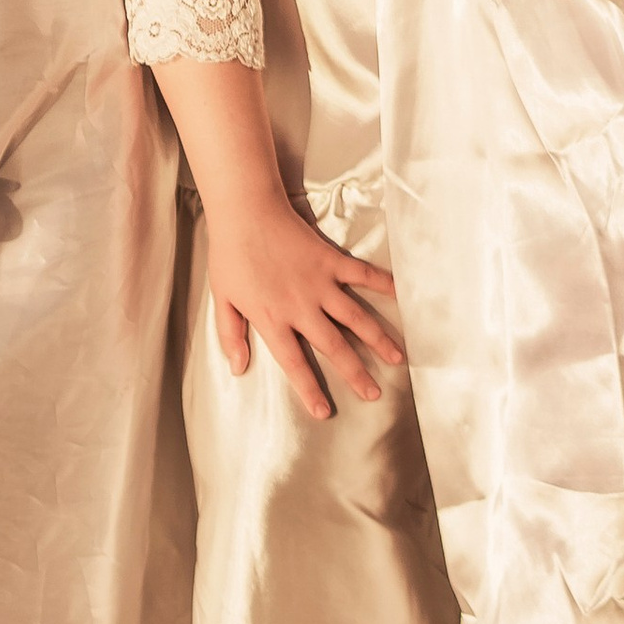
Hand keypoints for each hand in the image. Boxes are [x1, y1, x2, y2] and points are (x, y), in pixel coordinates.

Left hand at [204, 196, 402, 422]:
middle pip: (335, 347)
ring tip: (398, 357)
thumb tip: (237, 368)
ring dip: (378, 339)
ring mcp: (320, 284)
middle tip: (375, 393)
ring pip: (356, 318)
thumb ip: (231, 336)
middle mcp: (302, 307)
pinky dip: (383, 284)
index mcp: (273, 320)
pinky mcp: (331, 261)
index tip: (325, 412)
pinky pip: (362, 275)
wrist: (246, 212)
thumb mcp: (222, 299)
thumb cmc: (231, 255)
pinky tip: (400, 295)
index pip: (295, 363)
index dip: (310, 389)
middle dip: (356, 373)